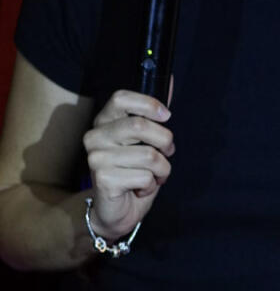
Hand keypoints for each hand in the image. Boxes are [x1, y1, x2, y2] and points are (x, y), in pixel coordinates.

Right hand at [82, 89, 173, 241]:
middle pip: (140, 126)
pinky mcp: (104, 178)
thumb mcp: (147, 142)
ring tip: (153, 176)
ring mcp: (97, 157)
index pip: (121, 98)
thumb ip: (155, 115)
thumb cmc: (134, 173)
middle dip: (165, 142)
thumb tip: (172, 80)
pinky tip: (140, 189)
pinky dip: (151, 185)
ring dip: (162, 170)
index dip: (148, 104)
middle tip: (166, 154)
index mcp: (105, 122)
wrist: (116, 211)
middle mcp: (95, 136)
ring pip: (149, 155)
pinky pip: (144, 177)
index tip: (166, 116)